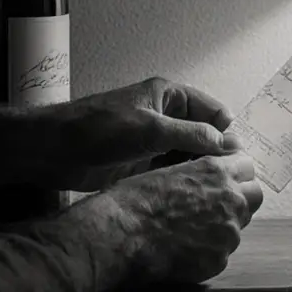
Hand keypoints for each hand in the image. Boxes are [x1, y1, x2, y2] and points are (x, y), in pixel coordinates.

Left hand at [12, 77, 241, 190]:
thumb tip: (227, 144)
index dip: (227, 132)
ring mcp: (153, 140)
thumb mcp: (150, 128)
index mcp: (168, 95)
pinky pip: (172, 170)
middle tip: (230, 179)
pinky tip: (193, 196)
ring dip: (200, 169)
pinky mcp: (142, 162)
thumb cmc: (98, 128)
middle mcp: (164, 116)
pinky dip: (183, 180)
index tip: (238, 157)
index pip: (211, 110)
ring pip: (188, 155)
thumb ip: (191, 135)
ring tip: (216, 191)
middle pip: (203, 134)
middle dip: (216, 153)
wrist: (54, 149)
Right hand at [80, 152, 264, 285]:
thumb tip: (208, 176)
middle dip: (241, 198)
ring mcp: (229, 233)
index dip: (235, 174)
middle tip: (218, 205)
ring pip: (239, 226)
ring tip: (192, 230)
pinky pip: (221, 253)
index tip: (226, 180)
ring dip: (224, 226)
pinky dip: (208, 251)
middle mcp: (231, 199)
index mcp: (217, 171)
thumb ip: (199, 173)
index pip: (247, 167)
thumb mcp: (169, 170)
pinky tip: (184, 250)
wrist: (122, 234)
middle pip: (255, 196)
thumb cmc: (136, 197)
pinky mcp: (219, 260)